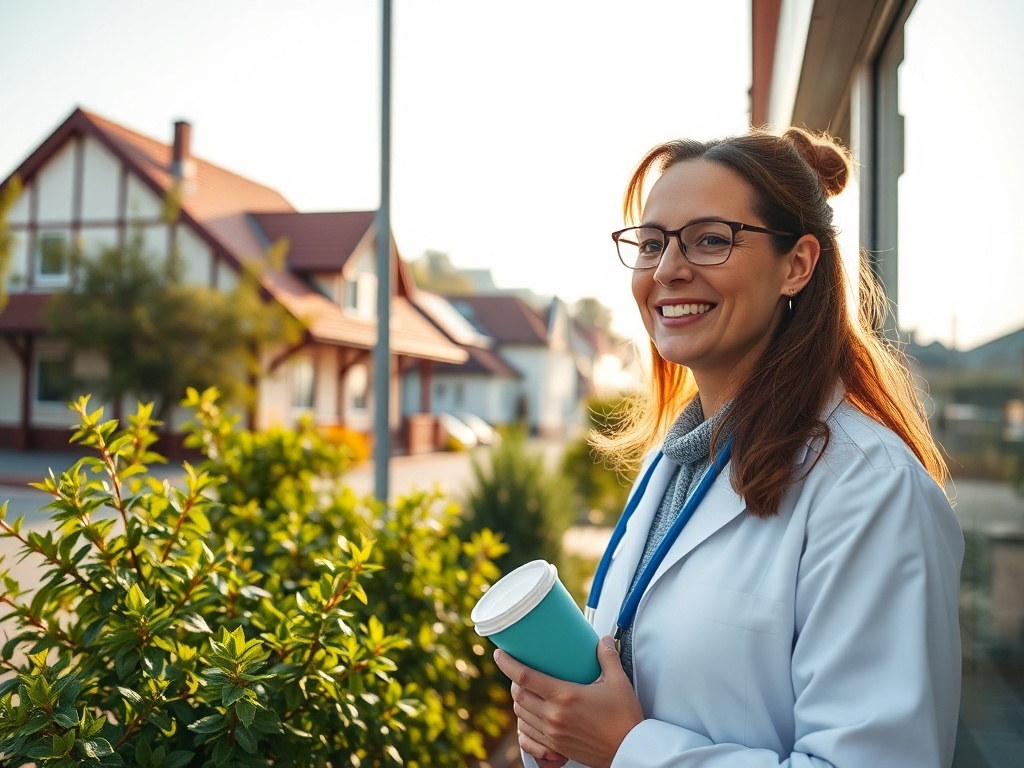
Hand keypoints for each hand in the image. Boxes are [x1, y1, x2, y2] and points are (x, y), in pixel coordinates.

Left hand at [494, 635, 643, 767]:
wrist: (631, 750)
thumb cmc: (625, 718)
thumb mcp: (618, 682)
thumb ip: (607, 657)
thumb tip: (603, 639)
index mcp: (565, 696)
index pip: (525, 677)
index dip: (508, 664)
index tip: (499, 654)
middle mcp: (554, 716)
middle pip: (518, 696)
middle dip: (512, 682)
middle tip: (517, 671)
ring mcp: (553, 734)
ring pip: (521, 716)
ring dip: (518, 702)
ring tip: (523, 691)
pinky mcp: (556, 747)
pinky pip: (528, 736)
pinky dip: (523, 724)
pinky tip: (528, 717)